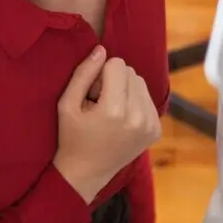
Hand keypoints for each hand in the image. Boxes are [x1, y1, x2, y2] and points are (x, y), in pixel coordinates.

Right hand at [54, 46, 162, 202]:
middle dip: (114, 81)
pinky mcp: (156, 130)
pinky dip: (135, 103)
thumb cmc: (72, 137)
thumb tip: (101, 49)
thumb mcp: (67, 104)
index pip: (117, 64)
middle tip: (99, 103)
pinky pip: (148, 99)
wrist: (86, 173)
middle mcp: (138, 118)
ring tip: (110, 111)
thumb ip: (83, 74)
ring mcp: (150, 125)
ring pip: (141, 83)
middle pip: (131, 72)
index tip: (91, 93)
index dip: (100, 74)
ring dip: (126, 90)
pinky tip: (121, 119)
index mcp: (115, 110)